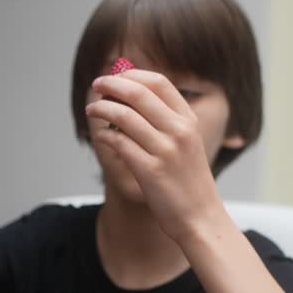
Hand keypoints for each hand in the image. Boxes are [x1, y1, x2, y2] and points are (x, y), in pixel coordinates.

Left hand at [85, 69, 225, 241]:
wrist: (200, 217)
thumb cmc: (188, 180)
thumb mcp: (187, 143)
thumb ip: (166, 119)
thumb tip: (130, 94)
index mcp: (189, 120)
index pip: (159, 82)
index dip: (132, 75)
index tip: (115, 77)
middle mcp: (180, 131)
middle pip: (139, 94)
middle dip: (112, 85)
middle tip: (97, 86)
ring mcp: (166, 150)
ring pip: (124, 116)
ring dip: (102, 109)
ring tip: (92, 110)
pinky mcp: (151, 170)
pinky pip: (119, 143)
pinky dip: (104, 135)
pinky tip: (100, 136)